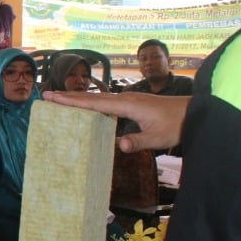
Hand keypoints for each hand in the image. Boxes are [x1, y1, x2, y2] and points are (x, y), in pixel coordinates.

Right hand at [44, 91, 187, 152]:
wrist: (194, 112)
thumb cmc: (178, 124)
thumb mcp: (159, 137)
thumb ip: (139, 141)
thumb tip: (119, 145)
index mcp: (127, 104)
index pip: (94, 102)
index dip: (72, 100)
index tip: (53, 97)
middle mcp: (125, 99)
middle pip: (91, 97)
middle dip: (68, 97)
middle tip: (46, 95)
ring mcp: (128, 100)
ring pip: (97, 99)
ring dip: (78, 99)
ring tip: (59, 100)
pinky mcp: (132, 105)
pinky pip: (106, 103)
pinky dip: (91, 104)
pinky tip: (86, 108)